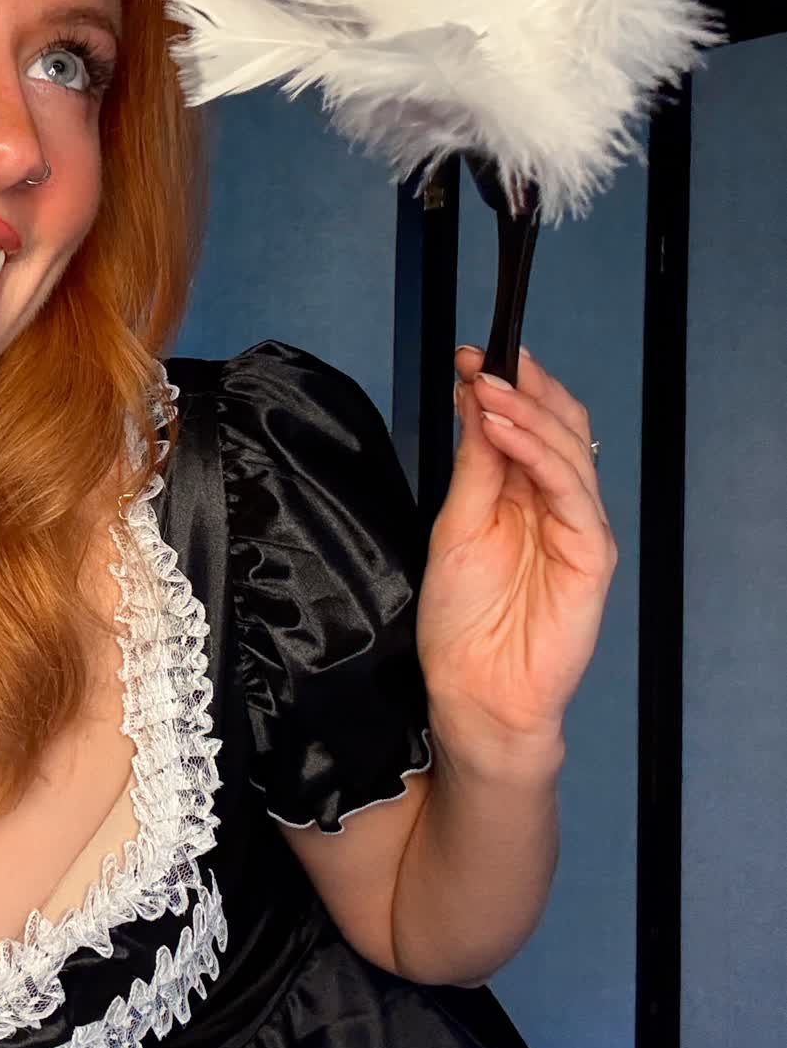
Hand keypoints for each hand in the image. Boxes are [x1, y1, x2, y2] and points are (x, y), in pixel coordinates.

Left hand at [416, 343, 618, 768]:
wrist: (475, 692)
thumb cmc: (462, 621)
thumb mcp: (455, 525)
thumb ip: (474, 465)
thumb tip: (475, 399)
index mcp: (526, 495)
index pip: (529, 424)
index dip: (505, 386)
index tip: (467, 355)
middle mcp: (558, 506)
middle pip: (558, 426)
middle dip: (519, 387)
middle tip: (478, 360)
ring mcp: (579, 529)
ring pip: (568, 450)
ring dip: (526, 412)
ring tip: (488, 388)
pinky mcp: (592, 556)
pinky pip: (572, 493)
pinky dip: (539, 456)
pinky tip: (506, 431)